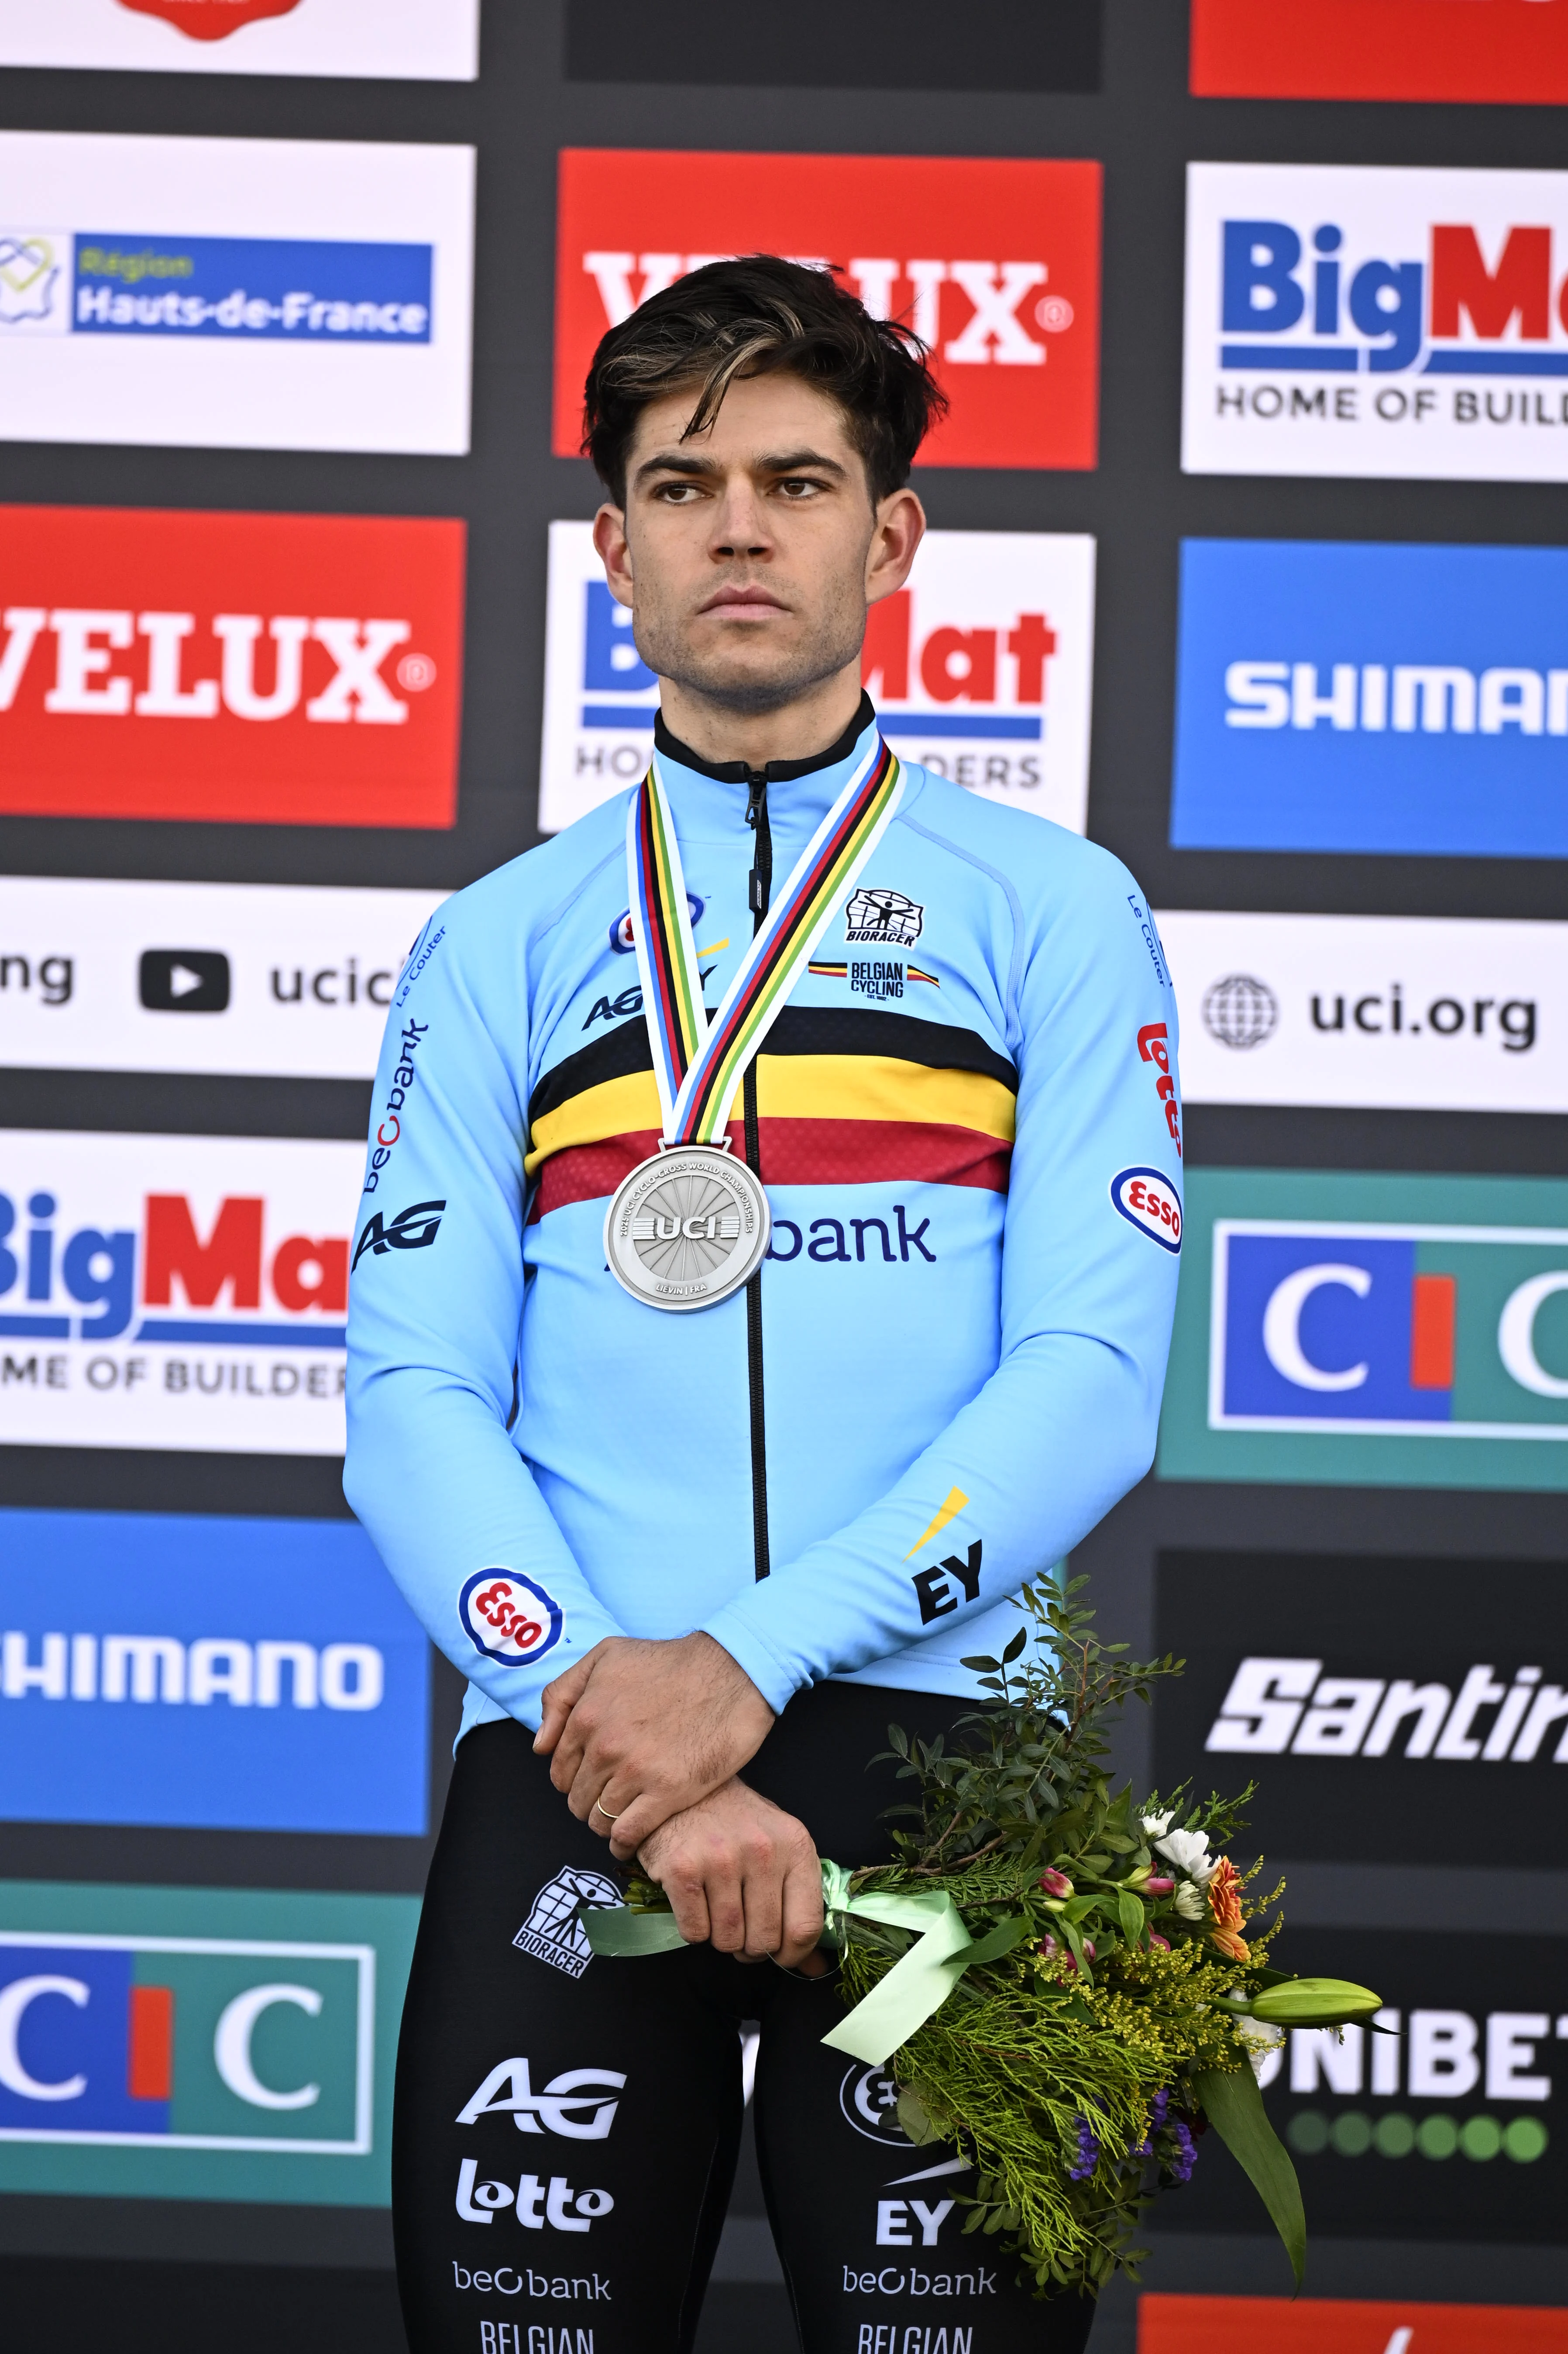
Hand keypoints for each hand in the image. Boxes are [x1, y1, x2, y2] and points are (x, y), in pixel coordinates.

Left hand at [533, 1632, 774, 1857]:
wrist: (732, 1670)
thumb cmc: (670, 1661)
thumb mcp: (606, 1655)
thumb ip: (563, 1693)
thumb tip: (540, 1745)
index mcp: (586, 1715)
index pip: (560, 1770)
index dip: (573, 1779)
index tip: (591, 1780)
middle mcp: (605, 1747)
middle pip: (578, 1799)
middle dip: (589, 1803)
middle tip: (611, 1798)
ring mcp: (636, 1772)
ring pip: (600, 1820)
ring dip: (607, 1824)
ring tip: (624, 1816)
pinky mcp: (668, 1792)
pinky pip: (628, 1833)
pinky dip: (624, 1844)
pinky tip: (630, 1842)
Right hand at [638, 1780, 828, 1971]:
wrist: (682, 1791)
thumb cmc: (736, 1822)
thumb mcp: (779, 1849)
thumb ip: (799, 1904)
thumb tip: (814, 1968)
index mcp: (795, 1845)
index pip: (806, 1925)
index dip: (793, 1954)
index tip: (781, 1955)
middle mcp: (762, 1851)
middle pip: (765, 1940)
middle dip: (751, 1946)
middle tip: (740, 1925)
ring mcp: (721, 1859)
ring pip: (728, 1941)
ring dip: (721, 1937)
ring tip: (717, 1906)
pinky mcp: (683, 1869)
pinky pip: (695, 1933)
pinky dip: (694, 1928)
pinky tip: (695, 1899)